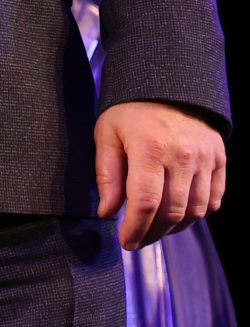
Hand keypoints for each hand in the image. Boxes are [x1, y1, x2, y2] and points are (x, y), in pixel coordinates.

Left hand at [96, 100, 225, 249]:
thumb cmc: (131, 110)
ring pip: (194, 210)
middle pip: (171, 212)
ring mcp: (205, 159)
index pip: (146, 202)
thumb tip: (108, 212)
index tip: (125, 242)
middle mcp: (182, 156)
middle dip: (152, 234)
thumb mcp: (107, 133)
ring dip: (174, 228)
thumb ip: (107, 174)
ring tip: (154, 230)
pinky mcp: (219, 160)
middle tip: (137, 241)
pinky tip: (178, 216)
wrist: (170, 84)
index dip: (136, 228)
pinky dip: (197, 214)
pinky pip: (212, 199)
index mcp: (149, 148)